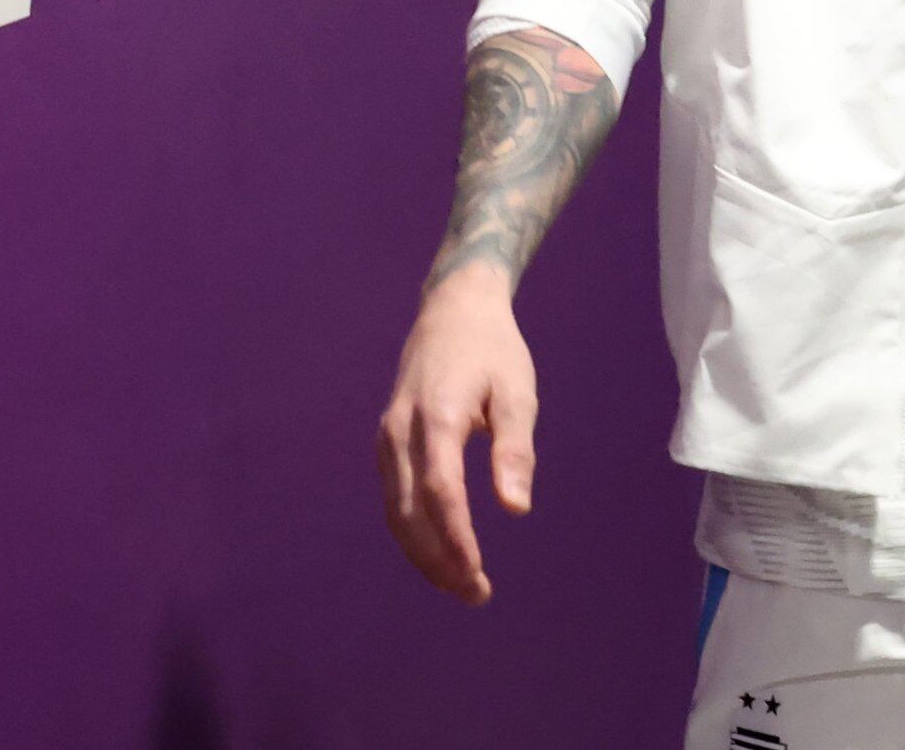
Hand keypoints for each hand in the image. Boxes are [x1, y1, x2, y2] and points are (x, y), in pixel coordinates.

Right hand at [377, 269, 538, 602]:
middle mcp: (402, 430)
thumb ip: (515, 451)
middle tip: (477, 594)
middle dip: (440, 561)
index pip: (441, 494)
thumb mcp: (518, 393)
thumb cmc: (494, 351)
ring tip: (461, 584)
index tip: (477, 576)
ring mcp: (388, 436)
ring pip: (395, 512)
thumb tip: (516, 510)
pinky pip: (393, 497)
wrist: (452, 309)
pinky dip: (412, 532)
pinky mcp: (386, 441)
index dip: (456, 541)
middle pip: (410, 513)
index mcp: (437, 416)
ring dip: (423, 555)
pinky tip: (439, 552)